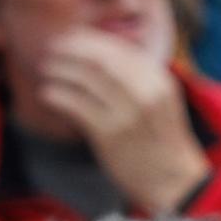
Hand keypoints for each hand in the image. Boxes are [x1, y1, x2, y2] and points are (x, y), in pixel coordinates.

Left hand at [34, 30, 211, 216]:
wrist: (174, 182)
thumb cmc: (162, 141)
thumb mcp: (161, 101)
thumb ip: (138, 77)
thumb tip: (100, 53)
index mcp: (159, 81)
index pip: (119, 49)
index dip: (89, 40)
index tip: (71, 38)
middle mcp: (145, 93)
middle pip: (99, 59)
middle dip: (71, 49)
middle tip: (52, 48)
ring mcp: (127, 114)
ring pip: (84, 79)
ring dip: (59, 70)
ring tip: (46, 69)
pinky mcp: (109, 135)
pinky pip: (75, 105)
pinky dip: (57, 95)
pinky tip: (47, 94)